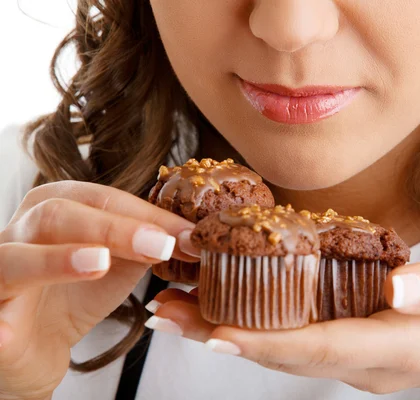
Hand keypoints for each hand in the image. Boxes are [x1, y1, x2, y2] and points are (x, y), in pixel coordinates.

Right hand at [0, 181, 195, 399]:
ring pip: (17, 256)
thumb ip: (150, 244)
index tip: (192, 236)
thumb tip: (196, 234)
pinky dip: (4, 315)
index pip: (105, 199)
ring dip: (59, 258)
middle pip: (60, 213)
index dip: (150, 215)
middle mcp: (20, 228)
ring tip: (100, 262)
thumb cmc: (75, 294)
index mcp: (56, 206)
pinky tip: (13, 329)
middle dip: (115, 228)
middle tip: (161, 246)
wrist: (34, 345)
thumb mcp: (120, 263)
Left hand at [149, 253, 419, 398]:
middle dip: (224, 336)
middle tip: (167, 313)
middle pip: (287, 353)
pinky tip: (231, 308)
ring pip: (286, 350)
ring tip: (178, 310)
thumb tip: (395, 285)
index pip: (322, 347)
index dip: (267, 342)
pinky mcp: (357, 348)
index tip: (215, 333)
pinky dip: (259, 326)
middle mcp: (368, 361)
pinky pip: (299, 340)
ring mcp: (360, 359)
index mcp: (397, 346)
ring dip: (230, 332)